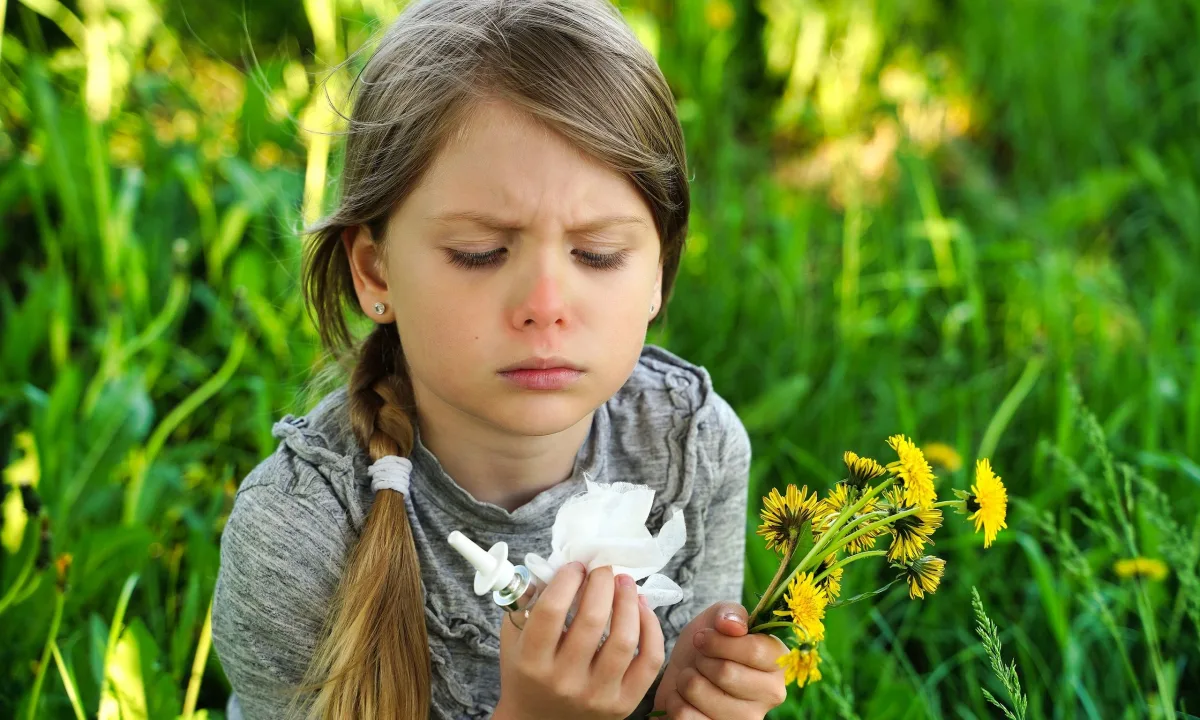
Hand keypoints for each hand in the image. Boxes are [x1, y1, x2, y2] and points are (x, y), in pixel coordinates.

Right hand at [494, 563, 665, 719]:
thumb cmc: (527, 672)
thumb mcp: (515, 637)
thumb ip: (529, 600)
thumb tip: (560, 564)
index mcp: (532, 662)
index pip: (551, 610)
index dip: (568, 578)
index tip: (576, 566)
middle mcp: (564, 681)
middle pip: (592, 619)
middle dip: (602, 582)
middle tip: (604, 568)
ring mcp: (597, 695)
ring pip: (625, 638)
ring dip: (628, 600)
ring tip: (624, 582)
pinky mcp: (624, 703)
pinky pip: (649, 659)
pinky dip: (651, 627)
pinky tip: (641, 607)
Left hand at [653, 601, 787, 718]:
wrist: (686, 672)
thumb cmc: (709, 644)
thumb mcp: (719, 617)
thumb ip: (730, 612)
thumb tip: (732, 625)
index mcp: (777, 662)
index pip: (754, 651)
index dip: (719, 641)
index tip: (703, 638)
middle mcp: (771, 694)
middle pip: (726, 672)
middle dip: (701, 659)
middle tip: (700, 659)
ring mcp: (748, 719)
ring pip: (700, 692)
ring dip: (686, 679)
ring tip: (693, 677)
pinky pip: (685, 716)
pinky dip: (676, 702)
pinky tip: (686, 698)